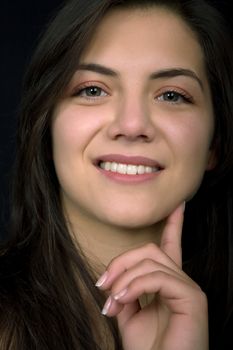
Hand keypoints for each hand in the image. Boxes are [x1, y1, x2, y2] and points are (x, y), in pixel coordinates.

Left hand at [95, 204, 207, 349]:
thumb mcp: (129, 317)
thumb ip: (125, 292)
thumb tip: (113, 279)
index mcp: (168, 284)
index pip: (172, 245)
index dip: (175, 223)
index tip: (178, 204)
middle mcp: (181, 281)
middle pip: (150, 249)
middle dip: (121, 261)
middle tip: (102, 284)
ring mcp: (189, 288)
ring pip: (151, 261)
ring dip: (124, 278)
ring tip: (111, 300)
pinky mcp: (193, 297)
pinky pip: (158, 277)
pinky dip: (135, 286)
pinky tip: (122, 301)